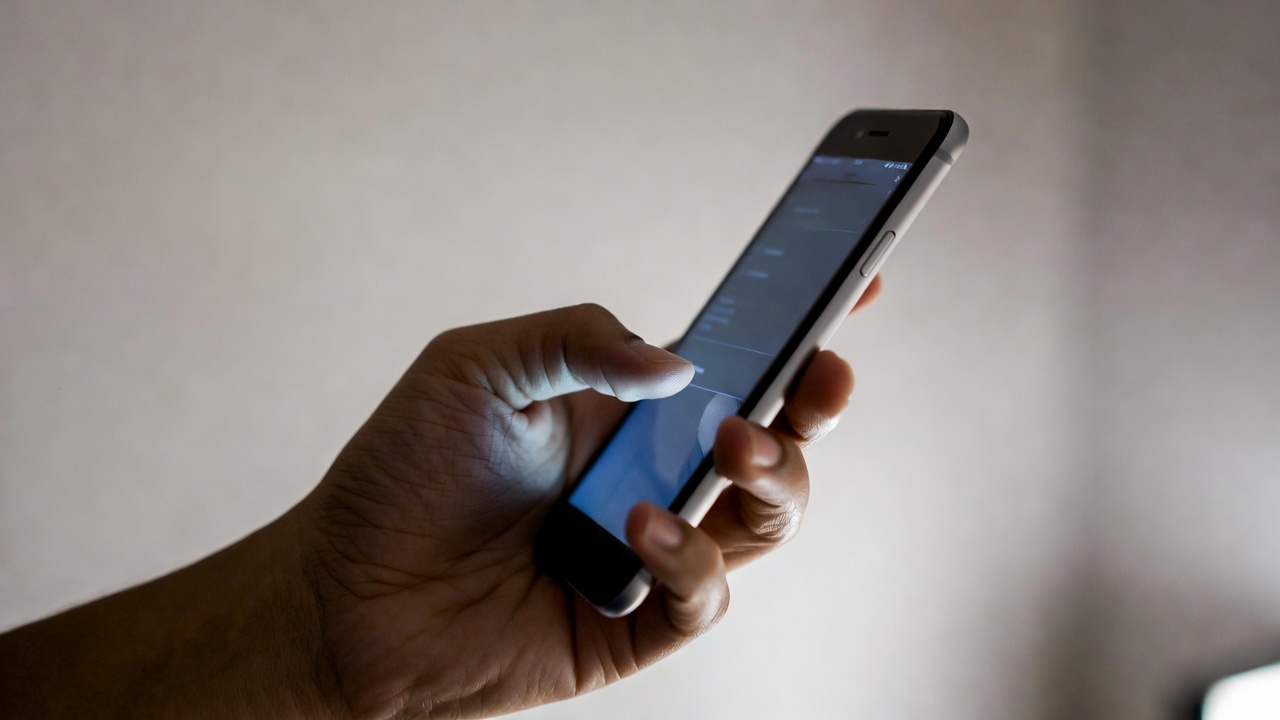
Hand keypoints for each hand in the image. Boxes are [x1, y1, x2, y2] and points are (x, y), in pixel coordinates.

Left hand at [295, 277, 879, 717]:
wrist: (341, 591)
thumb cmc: (402, 472)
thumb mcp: (478, 365)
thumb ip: (577, 339)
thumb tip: (681, 363)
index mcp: (623, 409)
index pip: (731, 363)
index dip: (794, 330)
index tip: (851, 284)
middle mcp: (649, 475)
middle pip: (772, 440)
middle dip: (813, 407)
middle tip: (817, 379)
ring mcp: (648, 549)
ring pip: (764, 517)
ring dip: (771, 476)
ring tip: (733, 446)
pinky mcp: (634, 623)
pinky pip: (705, 592)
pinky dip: (692, 557)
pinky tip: (642, 525)